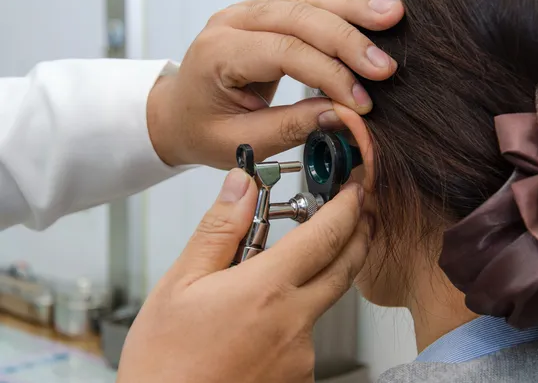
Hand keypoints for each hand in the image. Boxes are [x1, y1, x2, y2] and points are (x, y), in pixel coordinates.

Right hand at [116, 169, 371, 382]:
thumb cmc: (165, 362)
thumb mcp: (180, 285)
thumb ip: (220, 230)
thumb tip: (242, 185)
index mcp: (265, 291)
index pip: (325, 235)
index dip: (346, 205)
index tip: (355, 187)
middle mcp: (294, 324)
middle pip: (344, 267)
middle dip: (358, 234)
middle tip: (359, 213)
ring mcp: (302, 356)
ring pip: (322, 304)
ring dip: (315, 281)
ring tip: (274, 279)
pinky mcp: (301, 379)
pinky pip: (307, 337)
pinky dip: (294, 319)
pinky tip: (261, 324)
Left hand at [147, 0, 403, 167]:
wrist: (179, 113)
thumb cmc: (202, 129)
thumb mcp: (241, 142)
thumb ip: (291, 126)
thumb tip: (344, 115)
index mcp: (220, 54)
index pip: (285, 52)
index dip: (329, 75)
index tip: (361, 102)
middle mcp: (232, 22)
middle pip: (298, 15)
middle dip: (348, 37)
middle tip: (386, 62)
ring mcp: (247, 11)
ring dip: (351, 2)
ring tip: (391, 12)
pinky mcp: (263, 11)